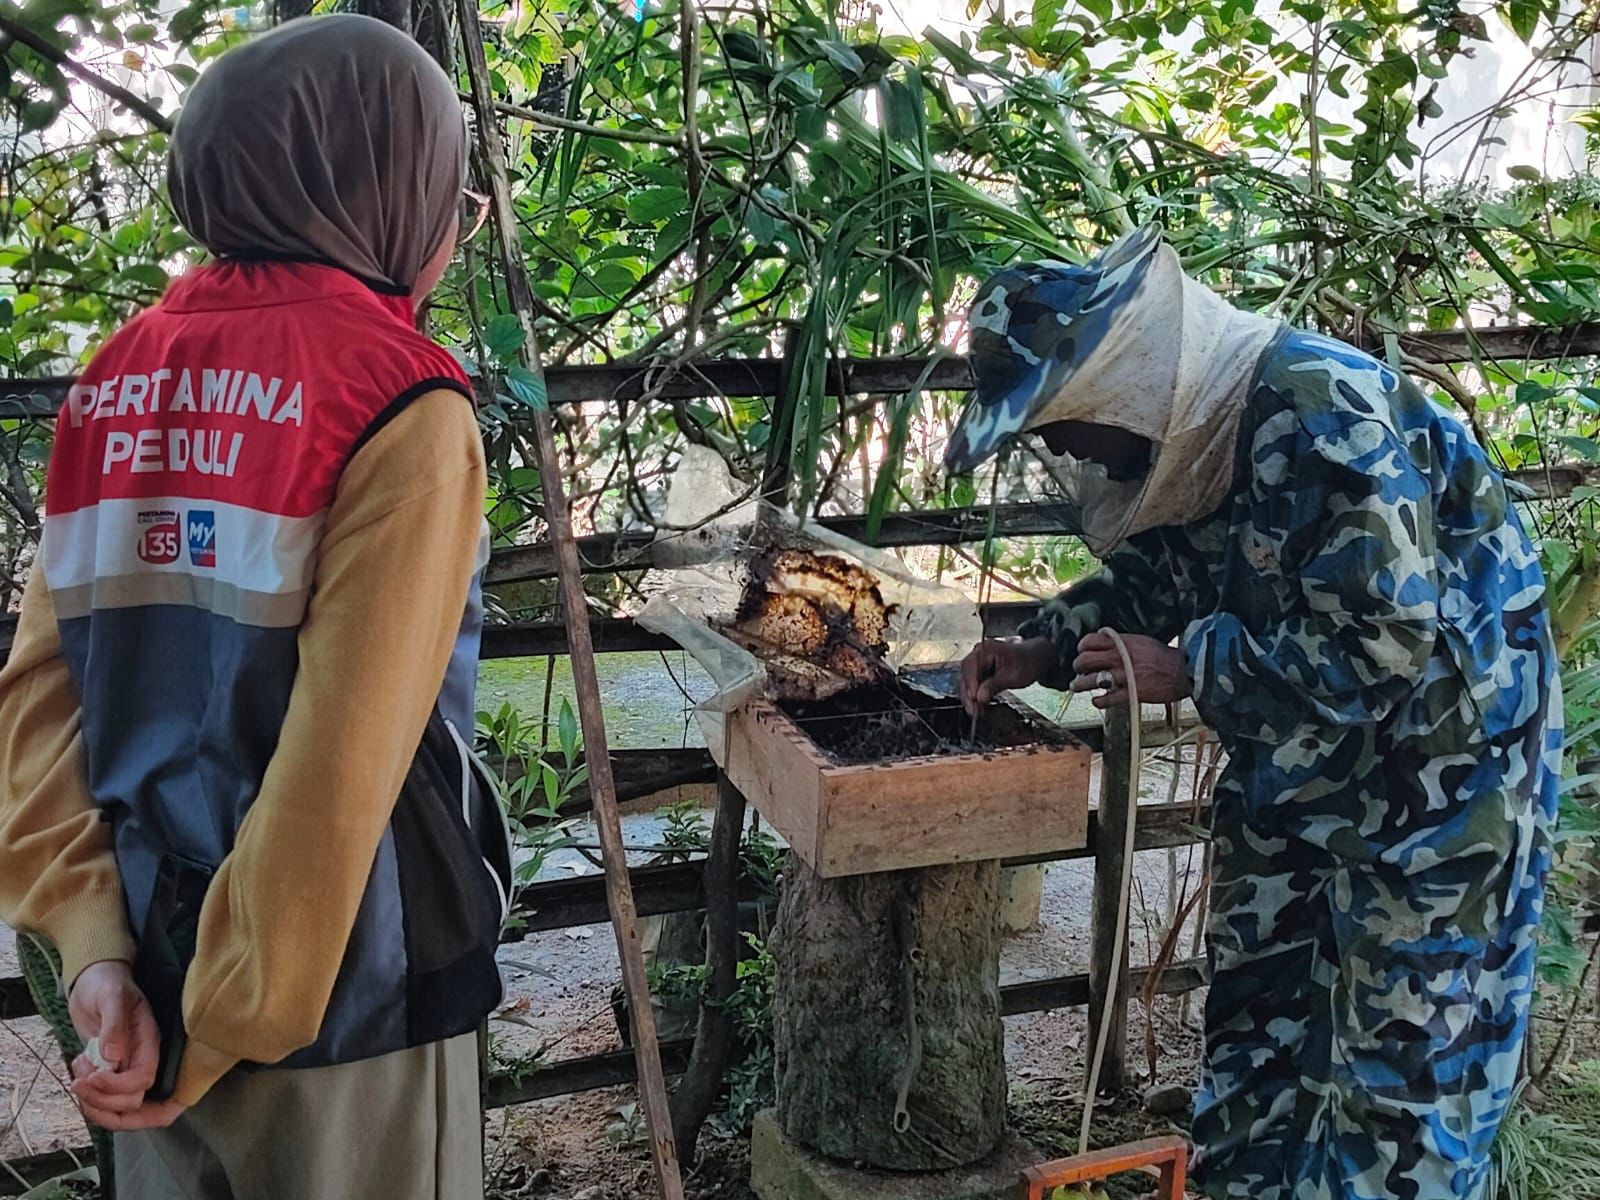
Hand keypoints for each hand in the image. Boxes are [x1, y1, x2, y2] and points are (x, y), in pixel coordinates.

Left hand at [66, 961, 182, 1129]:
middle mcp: (139, 1056)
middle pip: (132, 1098)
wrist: (93, 979)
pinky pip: (101, 1096)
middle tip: (79, 1082)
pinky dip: (86, 1094)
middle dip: (103, 1098)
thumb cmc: (106, 982)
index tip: (93, 1077)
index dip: (119, 1086)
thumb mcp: (111, 996)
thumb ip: (114, 1024)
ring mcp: (123, 1065)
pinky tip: (78, 1070)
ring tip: (78, 1076)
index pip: (144, 1077)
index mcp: (149, 1040)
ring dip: (92, 1099)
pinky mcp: (107, 1069)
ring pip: (116, 1103)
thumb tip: (113, 1058)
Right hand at [960, 637, 1057, 715]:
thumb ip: (995, 685)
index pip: (970, 666)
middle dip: (969, 695)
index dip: (970, 683)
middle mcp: (979, 655)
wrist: (1034, 660)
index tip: (973, 698)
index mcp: (986, 649)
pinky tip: (978, 707)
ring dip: (971, 698)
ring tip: (976, 712)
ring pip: (968, 683)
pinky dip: (976, 697)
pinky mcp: (980, 673)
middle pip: (966, 676)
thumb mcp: (1014, 675)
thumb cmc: (1026, 662)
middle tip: (973, 710)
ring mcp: (978, 664)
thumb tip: (980, 696)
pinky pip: (974, 686)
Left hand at [1070, 630, 1188, 709]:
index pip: (1091, 640)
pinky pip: (1107, 699)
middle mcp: (1120, 658)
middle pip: (1086, 660)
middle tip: (1078, 670)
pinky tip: (1097, 700)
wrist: (1183, 672)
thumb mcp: (1140, 641)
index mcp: (1122, 643)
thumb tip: (1104, 643)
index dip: (1082, 647)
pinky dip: (1098, 701)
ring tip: (1077, 686)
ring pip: (1092, 680)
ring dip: (1080, 684)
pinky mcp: (1131, 693)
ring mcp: (1124, 676)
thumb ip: (1121, 642)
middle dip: (1077, 666)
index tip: (1081, 651)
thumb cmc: (1163, 656)